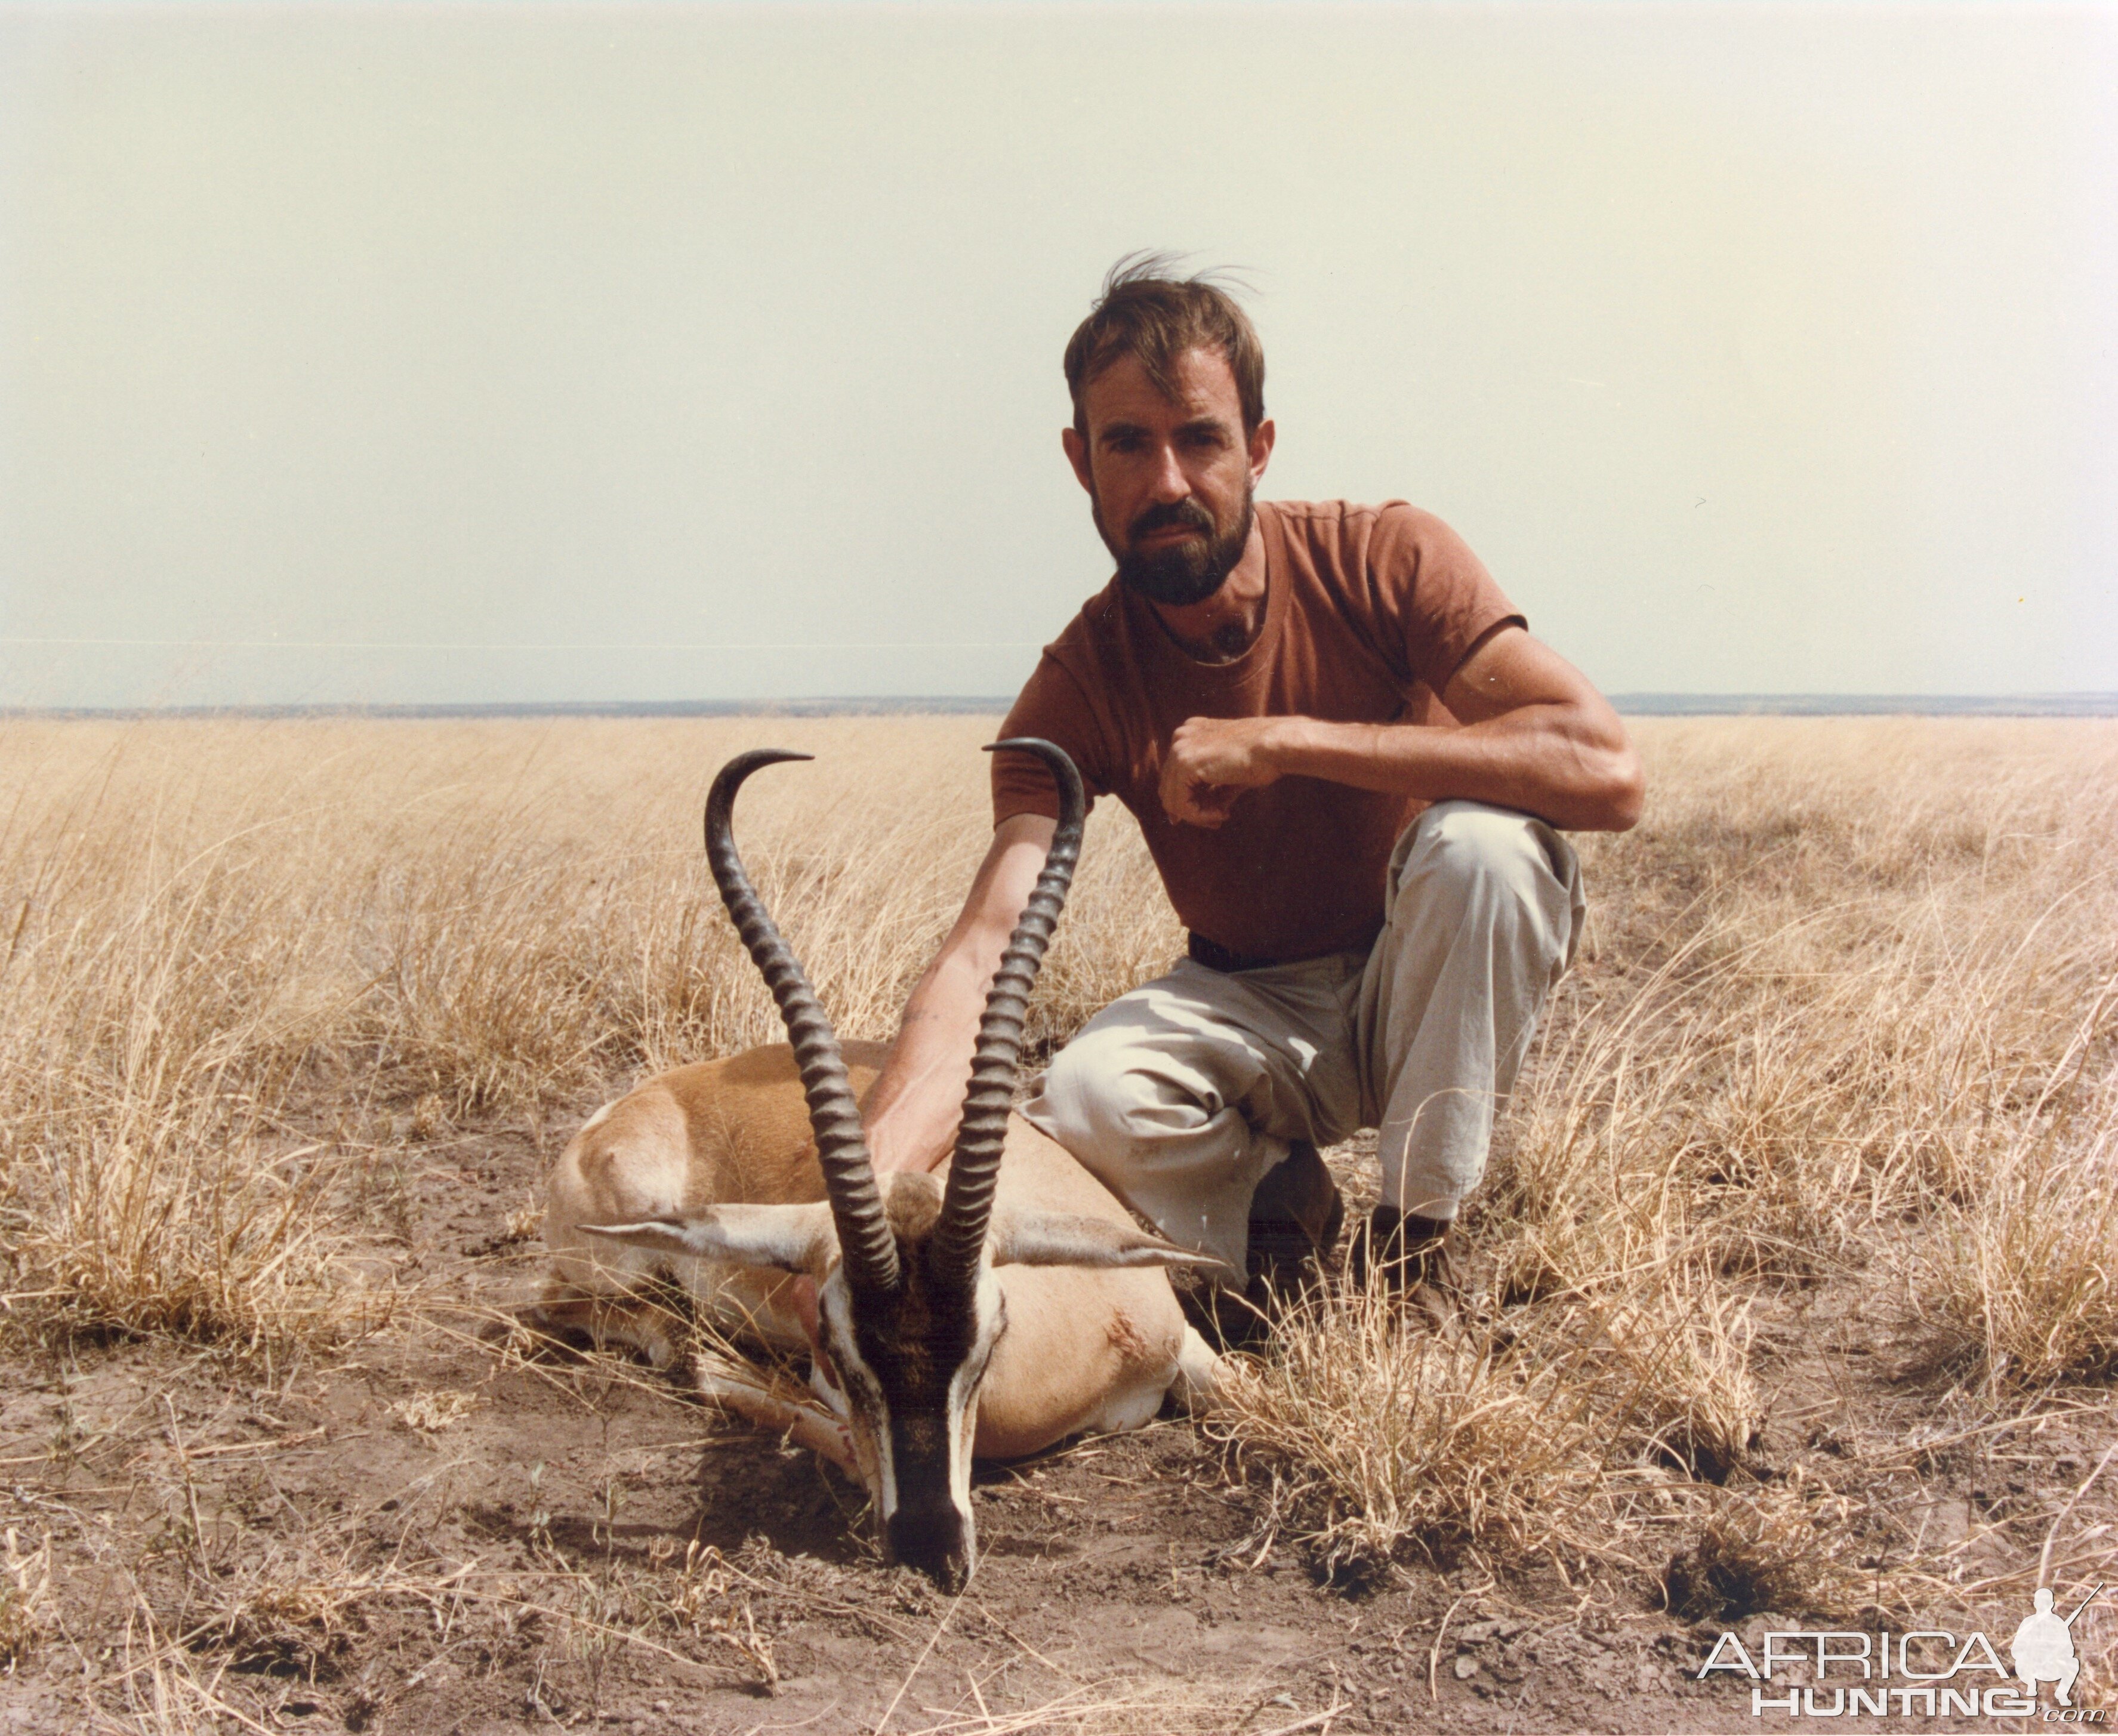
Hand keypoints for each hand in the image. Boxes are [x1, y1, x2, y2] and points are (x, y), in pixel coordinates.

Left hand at [1159, 716, 1283, 826]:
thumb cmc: (1262, 758)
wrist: (1275, 747)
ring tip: (1220, 818)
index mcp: (1191, 733)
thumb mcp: (1231, 776)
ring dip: (1196, 815)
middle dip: (1191, 810)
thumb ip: (1213, 792)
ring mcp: (1180, 748)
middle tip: (1216, 821)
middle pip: (1170, 787)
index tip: (1212, 815)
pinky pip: (1180, 803)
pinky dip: (1198, 815)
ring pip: (1172, 798)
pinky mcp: (1184, 763)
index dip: (1189, 800)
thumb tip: (1204, 815)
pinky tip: (1220, 814)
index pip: (1176, 775)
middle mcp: (1181, 737)